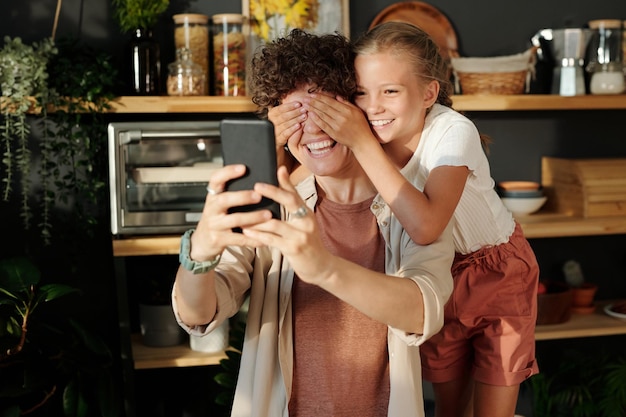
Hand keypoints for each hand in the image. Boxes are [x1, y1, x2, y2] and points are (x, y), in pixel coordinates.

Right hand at [190, 164, 273, 261]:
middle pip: (224, 200)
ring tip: (268, 215)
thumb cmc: (217, 218)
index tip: (243, 167)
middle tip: (259, 195)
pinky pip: (238, 239)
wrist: (202, 241)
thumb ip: (232, 192)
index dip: (228, 172)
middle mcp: (211, 209)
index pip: (216, 179)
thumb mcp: (219, 203)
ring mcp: (214, 225)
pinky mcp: (219, 239)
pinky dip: (252, 238)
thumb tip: (257, 179)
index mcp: (213, 196)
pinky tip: (264, 238)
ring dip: (252, 217)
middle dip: (242, 197)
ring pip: (234, 220)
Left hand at [243, 166, 334, 285]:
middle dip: (272, 192)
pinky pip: (272, 239)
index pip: (296, 193)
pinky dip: (258, 235)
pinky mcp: (293, 249)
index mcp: (308, 213)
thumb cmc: (307, 243)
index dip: (286, 181)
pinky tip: (247, 231)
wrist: (320, 266)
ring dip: (257, 218)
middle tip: (256, 186)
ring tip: (242, 213)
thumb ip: (293, 209)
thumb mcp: (303, 224)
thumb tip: (281, 191)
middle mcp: (306, 221)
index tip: (278, 169)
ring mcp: (301, 236)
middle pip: (289, 202)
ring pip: (275, 223)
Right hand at [268, 102, 305, 147]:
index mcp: (272, 114)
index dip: (290, 106)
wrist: (277, 140)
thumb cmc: (282, 124)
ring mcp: (275, 131)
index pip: (280, 109)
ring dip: (296, 120)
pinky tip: (299, 126)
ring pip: (285, 124)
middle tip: (304, 110)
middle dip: (295, 112)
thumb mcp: (282, 115)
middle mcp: (271, 122)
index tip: (299, 104)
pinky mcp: (278, 139)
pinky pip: (286, 133)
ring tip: (304, 117)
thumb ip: (286, 108)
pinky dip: (293, 129)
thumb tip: (297, 101)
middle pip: (284, 116)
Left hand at [303, 94, 375, 150]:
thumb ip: (347, 103)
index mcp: (347, 110)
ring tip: (306, 104)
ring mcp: (337, 126)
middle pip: (325, 108)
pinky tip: (310, 114)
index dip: (321, 97)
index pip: (331, 102)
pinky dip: (316, 119)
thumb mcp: (357, 111)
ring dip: (313, 109)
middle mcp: (341, 117)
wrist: (362, 141)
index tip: (313, 94)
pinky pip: (323, 125)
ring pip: (322, 115)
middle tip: (306, 98)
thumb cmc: (361, 125)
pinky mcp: (334, 134)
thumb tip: (336, 96)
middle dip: (314, 102)